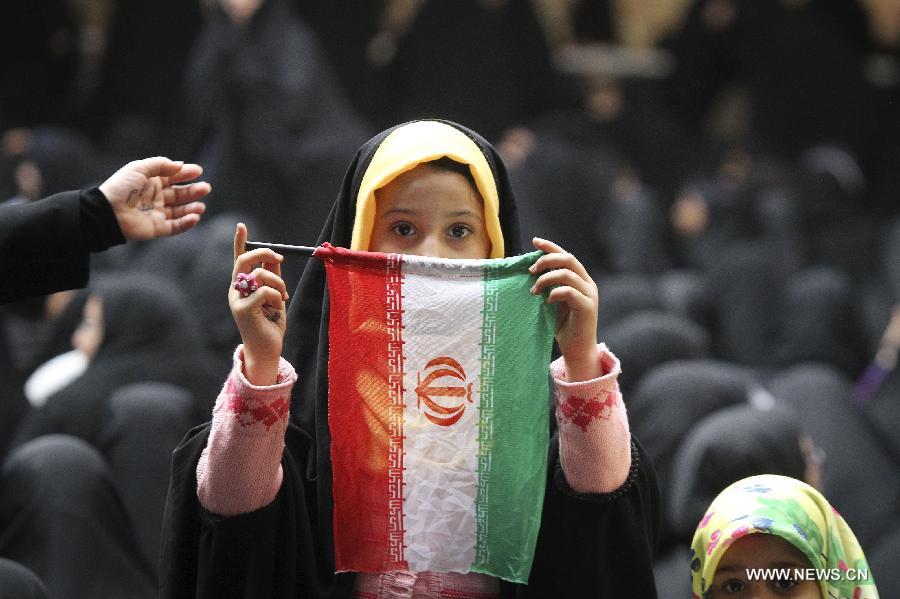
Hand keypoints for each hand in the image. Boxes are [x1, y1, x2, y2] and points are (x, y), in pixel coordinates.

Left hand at [99, 157, 209, 240]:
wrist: (108, 212)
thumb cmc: (121, 188)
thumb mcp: (139, 168)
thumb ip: (160, 164)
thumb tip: (180, 165)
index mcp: (151, 182)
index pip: (172, 177)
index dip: (185, 173)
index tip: (198, 171)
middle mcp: (155, 197)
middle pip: (179, 194)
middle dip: (193, 191)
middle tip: (206, 188)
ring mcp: (157, 213)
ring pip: (180, 211)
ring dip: (192, 208)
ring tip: (200, 206)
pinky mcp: (157, 228)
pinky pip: (175, 227)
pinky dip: (186, 223)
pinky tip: (194, 217)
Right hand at [230, 223, 288, 384]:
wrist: (266, 349)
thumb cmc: (270, 324)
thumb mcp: (275, 296)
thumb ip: (272, 278)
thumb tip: (274, 258)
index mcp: (241, 285)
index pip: (238, 259)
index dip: (239, 241)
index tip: (242, 226)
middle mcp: (235, 290)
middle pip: (245, 260)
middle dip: (265, 254)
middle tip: (280, 258)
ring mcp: (236, 299)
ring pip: (259, 274)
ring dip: (278, 283)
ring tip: (282, 297)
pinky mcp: (242, 309)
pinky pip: (264, 291)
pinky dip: (276, 296)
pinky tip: (277, 308)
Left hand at [530, 238, 599, 381]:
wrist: (577, 350)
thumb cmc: (563, 327)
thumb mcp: (552, 301)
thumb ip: (548, 286)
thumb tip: (530, 271)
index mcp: (580, 279)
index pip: (566, 256)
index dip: (551, 247)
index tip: (535, 242)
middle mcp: (588, 284)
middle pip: (569, 259)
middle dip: (547, 260)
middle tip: (530, 270)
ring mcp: (590, 295)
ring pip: (568, 274)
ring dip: (546, 279)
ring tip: (534, 291)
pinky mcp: (588, 307)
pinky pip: (569, 292)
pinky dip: (554, 294)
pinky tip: (546, 302)